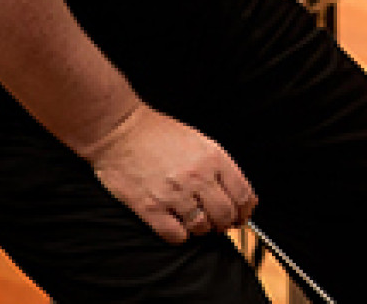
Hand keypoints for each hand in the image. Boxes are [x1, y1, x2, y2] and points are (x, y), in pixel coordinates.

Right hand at [80, 104, 257, 243]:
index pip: (243, 194)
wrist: (121, 131)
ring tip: (195, 221)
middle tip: (218, 222)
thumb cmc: (157, 134)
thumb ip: (218, 166)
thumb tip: (236, 194)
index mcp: (213, 157)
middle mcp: (197, 177)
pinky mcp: (151, 208)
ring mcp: (174, 194)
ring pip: (202, 227)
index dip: (245, 210)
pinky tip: (176, 225)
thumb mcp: (199, 140)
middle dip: (225, 223)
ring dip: (201, 229)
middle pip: (225, 215)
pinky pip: (175, 235)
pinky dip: (179, 235)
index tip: (242, 215)